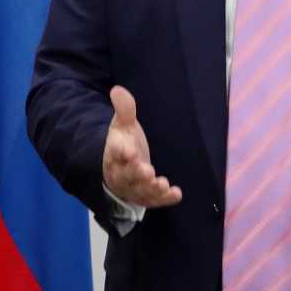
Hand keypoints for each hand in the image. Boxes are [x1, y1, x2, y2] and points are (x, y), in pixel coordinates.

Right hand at [102, 86, 181, 207]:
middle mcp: (121, 173)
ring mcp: (133, 187)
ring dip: (151, 189)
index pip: (115, 153)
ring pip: (139, 191)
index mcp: (114, 153)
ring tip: (162, 184)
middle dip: (136, 174)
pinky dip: (164, 200)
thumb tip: (117, 89)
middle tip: (147, 170)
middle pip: (126, 175)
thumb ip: (124, 109)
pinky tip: (176, 194)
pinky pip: (153, 201)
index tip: (129, 151)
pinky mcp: (145, 196)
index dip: (121, 152)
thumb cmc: (123, 143)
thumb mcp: (123, 124)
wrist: (122, 166)